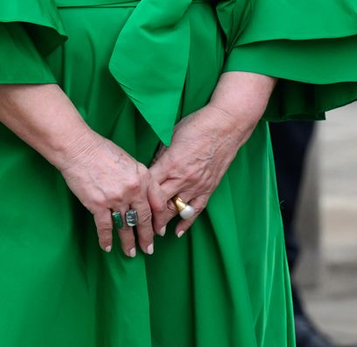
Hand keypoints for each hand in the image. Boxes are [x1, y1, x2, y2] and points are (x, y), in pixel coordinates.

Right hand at [54, 129, 153, 257]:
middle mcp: (133, 189)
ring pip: (125, 226)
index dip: (159, 219)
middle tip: (148, 249)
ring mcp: (116, 198)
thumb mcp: (129, 161)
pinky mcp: (98, 205)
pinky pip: (105, 227)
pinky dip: (106, 239)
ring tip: (130, 253)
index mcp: (143, 176)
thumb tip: (142, 197)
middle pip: (143, 218)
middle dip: (146, 236)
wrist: (80, 149)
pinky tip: (107, 247)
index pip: (157, 202)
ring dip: (128, 242)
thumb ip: (138, 179)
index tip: (159, 231)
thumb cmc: (103, 151)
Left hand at [147, 100, 260, 238]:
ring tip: (152, 231)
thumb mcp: (172, 136)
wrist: (226, 125)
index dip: (138, 198)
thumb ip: (160, 156)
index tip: (130, 205)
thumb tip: (151, 171)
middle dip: (147, 217)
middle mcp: (182, 178)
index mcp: (170, 163)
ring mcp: (197, 185)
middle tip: (137, 224)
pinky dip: (186, 223)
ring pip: (175, 211)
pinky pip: (195, 211)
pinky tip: (177, 232)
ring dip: (163, 222)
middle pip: (159, 205)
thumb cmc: (197, 125)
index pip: (149, 188)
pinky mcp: (208, 189)